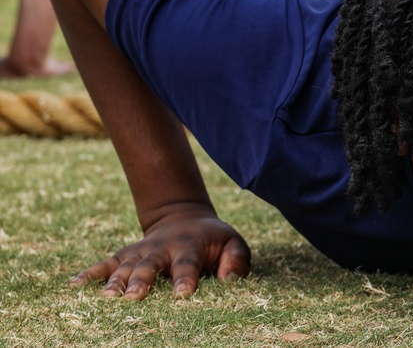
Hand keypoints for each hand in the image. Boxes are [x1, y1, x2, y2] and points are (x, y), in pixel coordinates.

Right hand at [71, 206, 250, 300]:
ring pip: (125, 265)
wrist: (184, 217)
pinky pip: (105, 264)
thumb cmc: (212, 239)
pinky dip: (90, 273)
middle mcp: (162, 248)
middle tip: (135, 296)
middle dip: (142, 280)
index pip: (188, 263)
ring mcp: (140, 251)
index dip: (186, 278)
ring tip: (106, 298)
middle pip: (150, 265)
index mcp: (190, 246)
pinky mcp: (124, 255)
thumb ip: (236, 260)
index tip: (183, 294)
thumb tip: (230, 280)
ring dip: (116, 281)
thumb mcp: (232, 243)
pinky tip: (74, 285)